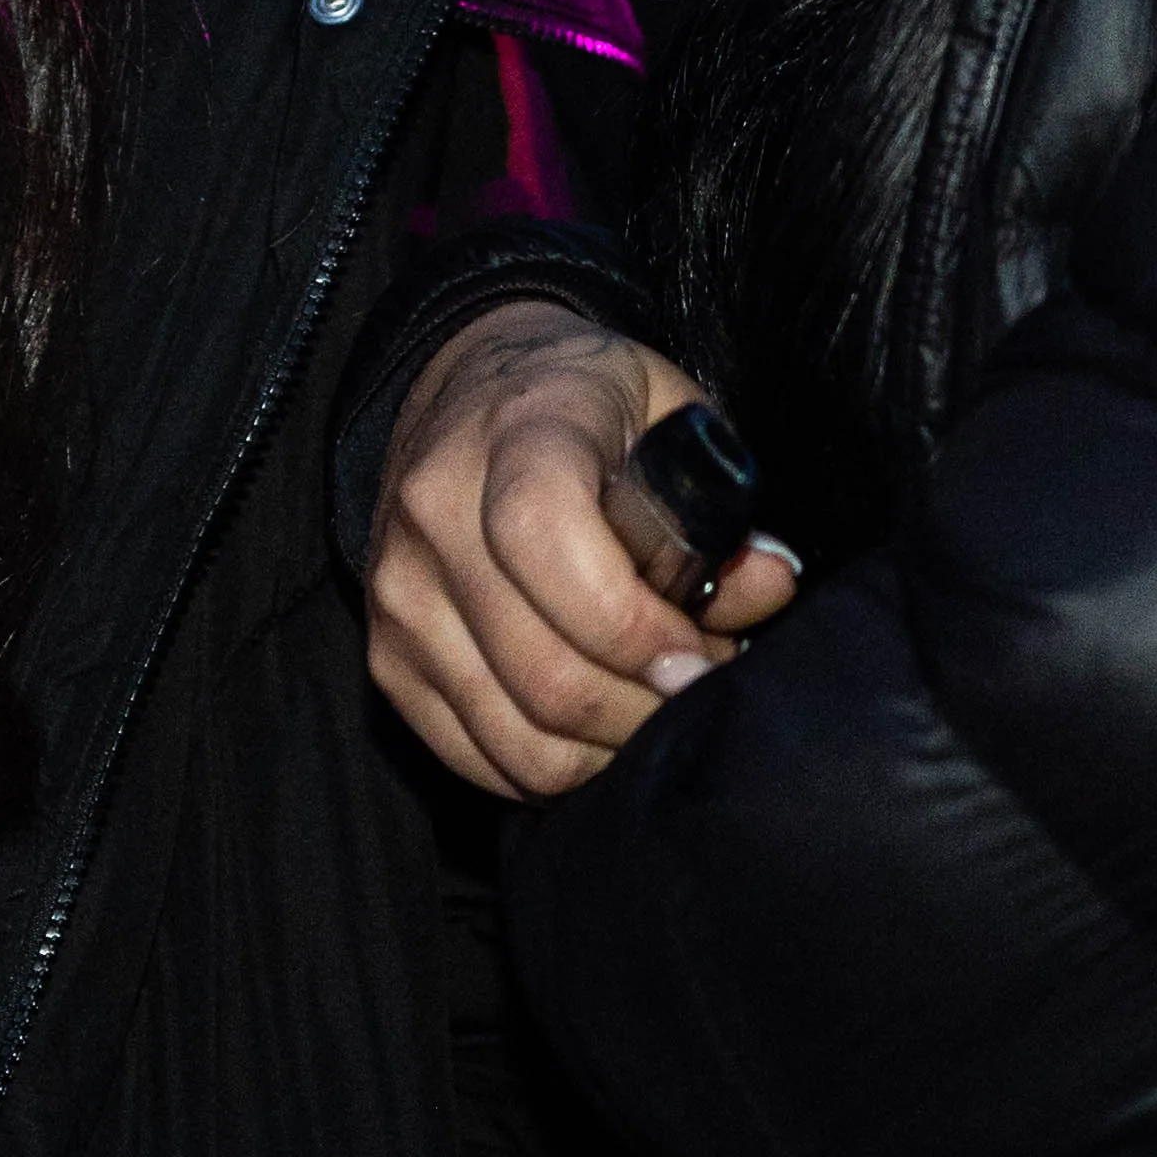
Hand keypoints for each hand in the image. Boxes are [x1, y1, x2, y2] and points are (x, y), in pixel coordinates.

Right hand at [369, 302, 797, 799]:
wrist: (467, 388)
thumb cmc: (587, 405)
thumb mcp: (670, 416)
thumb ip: (719, 508)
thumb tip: (769, 587)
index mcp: (516, 435)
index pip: (553, 550)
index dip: (641, 631)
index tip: (704, 659)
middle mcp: (437, 513)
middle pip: (545, 673)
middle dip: (644, 712)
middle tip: (695, 696)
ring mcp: (401, 593)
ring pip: (516, 734)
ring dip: (605, 751)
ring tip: (651, 714)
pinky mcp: (387, 656)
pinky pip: (476, 756)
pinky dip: (550, 768)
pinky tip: (597, 732)